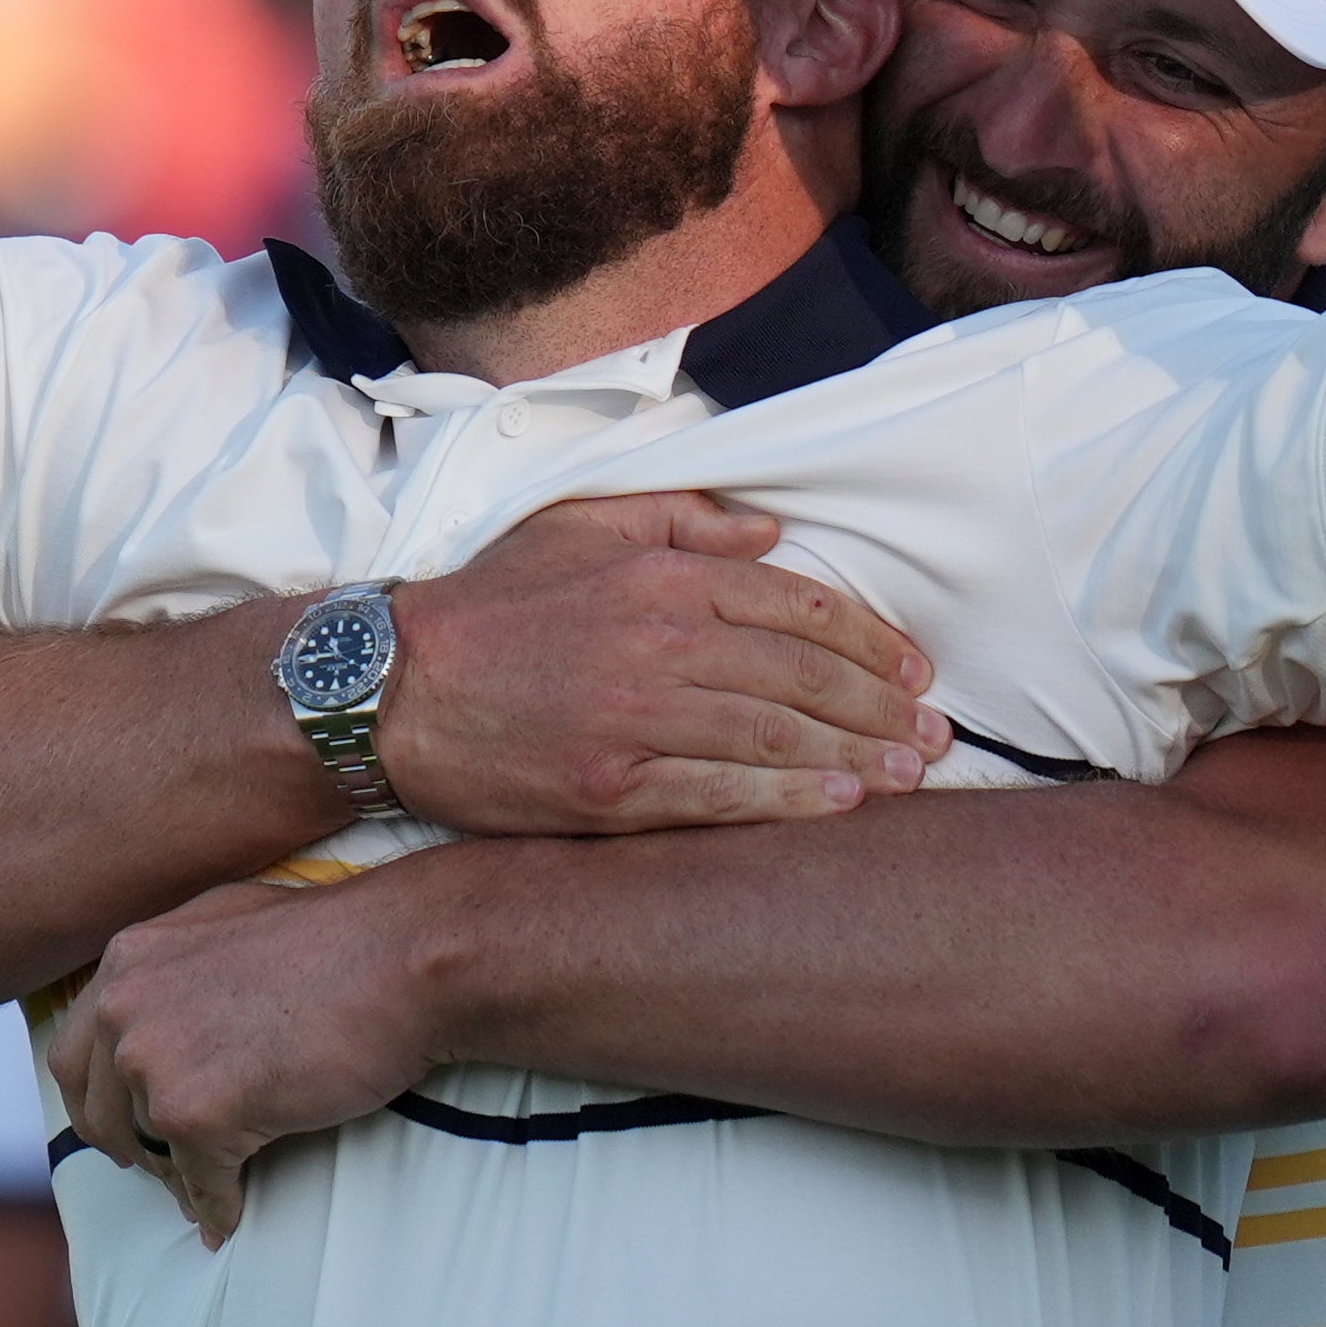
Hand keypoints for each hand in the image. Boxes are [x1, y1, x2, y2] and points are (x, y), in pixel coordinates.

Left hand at [46, 874, 423, 1244]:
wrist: (398, 958)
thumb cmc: (337, 938)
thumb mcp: (226, 924)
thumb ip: (174, 969)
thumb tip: (156, 1023)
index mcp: (127, 959)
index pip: (75, 1053)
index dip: (99, 1099)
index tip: (123, 1123)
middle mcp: (124, 1006)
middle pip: (99, 1110)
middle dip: (131, 1145)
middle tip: (162, 1165)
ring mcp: (155, 1061)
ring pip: (150, 1152)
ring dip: (179, 1177)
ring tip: (210, 1189)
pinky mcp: (196, 1114)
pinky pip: (200, 1185)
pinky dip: (219, 1206)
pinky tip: (234, 1213)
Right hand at [382, 493, 946, 831]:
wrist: (390, 687)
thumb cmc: (493, 604)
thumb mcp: (583, 527)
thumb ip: (683, 521)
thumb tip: (769, 533)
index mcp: (659, 576)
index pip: (793, 604)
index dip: (866, 639)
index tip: (913, 668)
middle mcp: (658, 643)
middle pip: (801, 675)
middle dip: (881, 705)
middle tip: (935, 734)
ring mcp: (634, 720)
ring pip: (774, 737)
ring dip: (856, 756)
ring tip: (909, 774)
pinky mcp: (608, 790)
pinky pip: (718, 796)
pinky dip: (786, 801)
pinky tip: (837, 805)